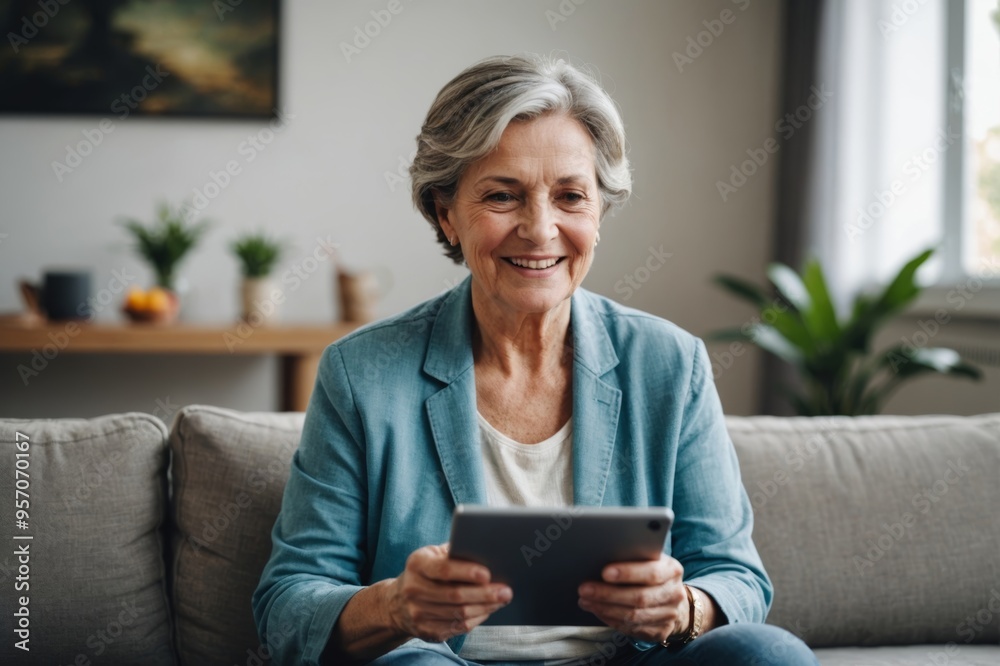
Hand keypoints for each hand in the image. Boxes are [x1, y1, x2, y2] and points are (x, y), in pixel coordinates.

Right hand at [386, 543, 511, 642]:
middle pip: (454, 595)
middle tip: (505, 591)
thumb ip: (454, 552)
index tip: (487, 574)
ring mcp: (418, 613)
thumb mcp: (433, 555)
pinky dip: (477, 619)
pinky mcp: (426, 631)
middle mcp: (414, 589)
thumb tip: (487, 553)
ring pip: (459, 613)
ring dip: (485, 607)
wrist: (398, 602)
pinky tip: (488, 610)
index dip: (466, 572)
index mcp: (417, 564)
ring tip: (502, 600)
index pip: (443, 569)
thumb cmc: (426, 571)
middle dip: (484, 594)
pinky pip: (458, 627)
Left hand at [577, 553, 687, 642]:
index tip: (604, 572)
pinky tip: (597, 611)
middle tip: (584, 589)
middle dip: (608, 594)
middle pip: (639, 598)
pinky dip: (611, 620)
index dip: (627, 573)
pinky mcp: (661, 631)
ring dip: (605, 609)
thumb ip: (634, 557)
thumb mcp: (649, 559)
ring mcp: (669, 615)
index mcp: (672, 570)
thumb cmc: (652, 571)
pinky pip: (632, 629)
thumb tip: (600, 556)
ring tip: (585, 600)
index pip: (651, 573)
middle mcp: (674, 594)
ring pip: (633, 616)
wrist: (673, 597)